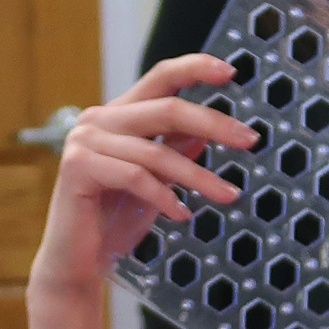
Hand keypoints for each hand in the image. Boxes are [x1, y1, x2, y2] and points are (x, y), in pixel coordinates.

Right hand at [29, 54, 255, 295]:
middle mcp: (99, 119)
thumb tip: (211, 130)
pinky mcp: (78, 167)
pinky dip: (164, 197)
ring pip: (156, 152)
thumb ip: (177, 150)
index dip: (194, 68)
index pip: (159, 78)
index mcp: (119, 115)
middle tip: (250, 140)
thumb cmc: (118, 219)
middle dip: (213, 123)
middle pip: (166, 109)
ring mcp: (84, 141)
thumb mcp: (159, 181)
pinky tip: (182, 214)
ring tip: (229, 195)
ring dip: (198, 177)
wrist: (80, 260)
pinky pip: (135, 177)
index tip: (231, 72)